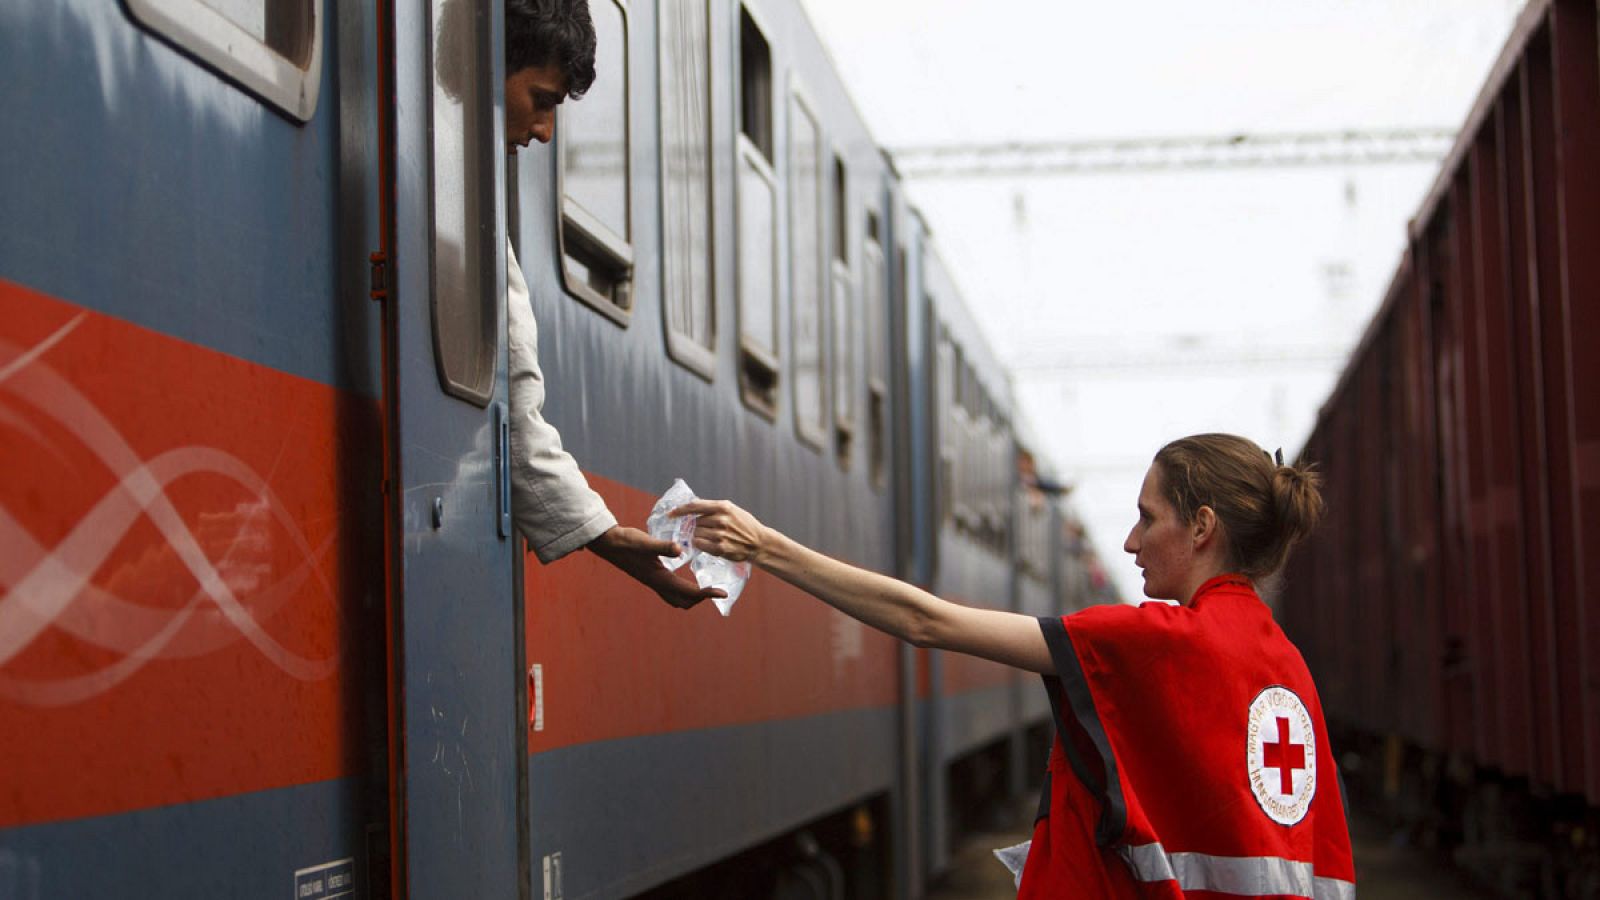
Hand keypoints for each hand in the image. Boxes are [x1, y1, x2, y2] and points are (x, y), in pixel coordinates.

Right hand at [587, 526, 722, 609]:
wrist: (608, 543)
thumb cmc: (627, 541)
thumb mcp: (645, 541)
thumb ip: (663, 546)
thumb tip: (680, 549)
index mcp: (659, 578)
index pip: (688, 591)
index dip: (707, 593)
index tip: (722, 593)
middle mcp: (656, 583)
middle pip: (684, 601)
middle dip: (701, 598)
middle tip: (715, 590)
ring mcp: (652, 582)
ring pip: (676, 599)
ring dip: (691, 597)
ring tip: (704, 588)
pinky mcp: (650, 577)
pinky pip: (669, 591)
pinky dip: (682, 591)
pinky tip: (685, 580)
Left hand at [670, 500, 770, 564]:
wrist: (759, 542)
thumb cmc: (744, 524)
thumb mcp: (731, 510)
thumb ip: (713, 508)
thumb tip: (692, 507)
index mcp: (723, 507)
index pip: (694, 506)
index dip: (679, 510)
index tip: (671, 514)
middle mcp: (721, 519)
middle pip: (694, 522)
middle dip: (693, 526)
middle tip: (697, 529)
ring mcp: (720, 535)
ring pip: (696, 534)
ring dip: (696, 536)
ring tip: (706, 537)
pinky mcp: (720, 548)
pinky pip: (700, 545)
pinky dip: (700, 544)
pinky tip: (706, 543)